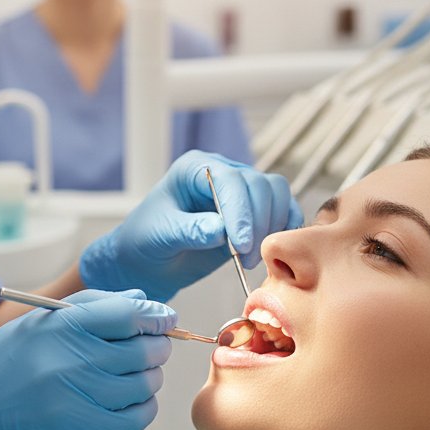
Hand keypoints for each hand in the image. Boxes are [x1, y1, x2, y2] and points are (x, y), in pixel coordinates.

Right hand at [0, 290, 175, 429]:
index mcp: (61, 327)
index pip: (129, 314)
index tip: (163, 317)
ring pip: (145, 383)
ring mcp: (80, 399)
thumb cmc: (3, 364)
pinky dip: (141, 406)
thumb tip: (142, 300)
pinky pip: (137, 417)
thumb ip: (92, 305)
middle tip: (149, 346)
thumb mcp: (38, 322)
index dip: (156, 314)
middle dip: (155, 345)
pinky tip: (126, 400)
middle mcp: (73, 361)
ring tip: (128, 374)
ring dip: (147, 377)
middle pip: (144, 349)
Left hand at [79, 151, 301, 301]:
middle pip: (258, 184)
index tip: (240, 244)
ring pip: (275, 193)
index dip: (240, 211)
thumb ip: (189, 231)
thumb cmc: (146, 241)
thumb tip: (221, 229)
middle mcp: (220, 173)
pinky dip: (284, 227)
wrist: (149, 261)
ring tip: (252, 259)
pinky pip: (281, 209)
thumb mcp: (161, 236)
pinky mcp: (251, 212)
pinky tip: (272, 249)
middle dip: (258, 222)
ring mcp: (238, 191)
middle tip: (246, 258)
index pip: (228, 179)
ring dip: (272, 226)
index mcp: (194, 168)